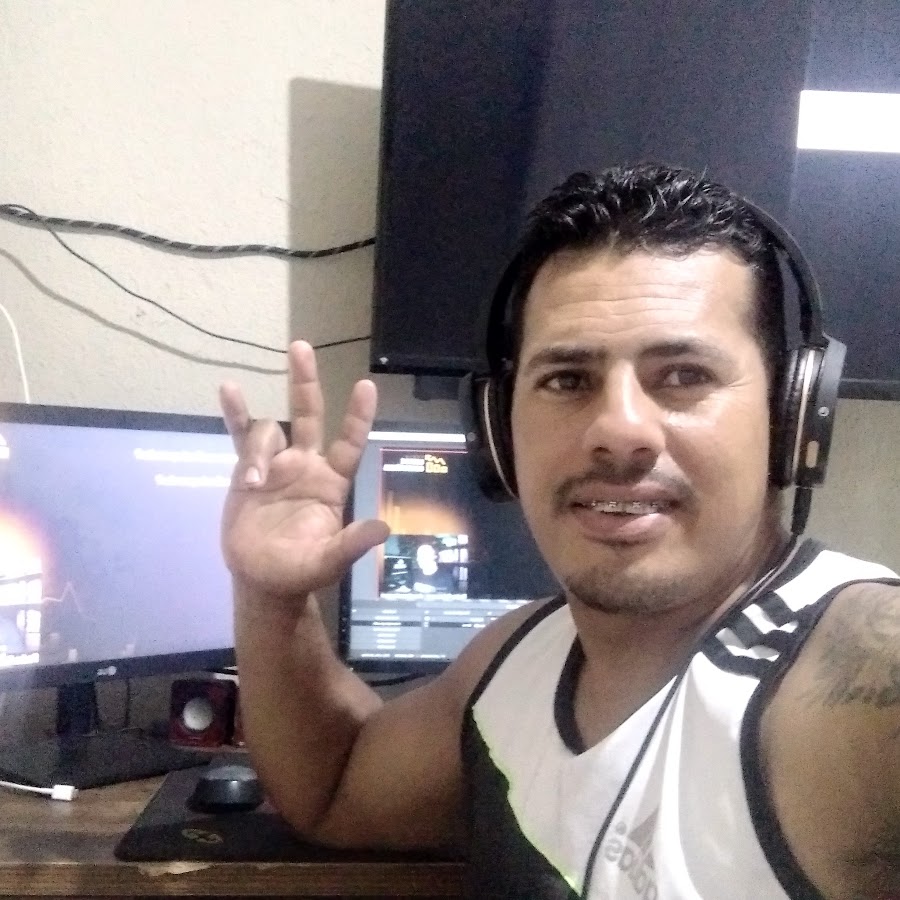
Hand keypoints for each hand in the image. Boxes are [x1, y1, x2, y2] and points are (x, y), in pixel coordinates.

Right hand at [219, 340, 389, 608]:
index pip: (349, 442)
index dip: (358, 416)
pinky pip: (239, 437)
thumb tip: (382, 529)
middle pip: (309, 414)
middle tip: (300, 346)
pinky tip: (228, 390)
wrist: (261, 579)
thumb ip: (351, 544)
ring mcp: (276, 464)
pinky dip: (234, 414)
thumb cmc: (299, 571)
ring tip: (250, 484)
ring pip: (268, 433)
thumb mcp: (328, 561)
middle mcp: (306, 464)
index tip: (366, 386)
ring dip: (258, 451)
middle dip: (305, 381)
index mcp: (331, 481)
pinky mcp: (247, 471)